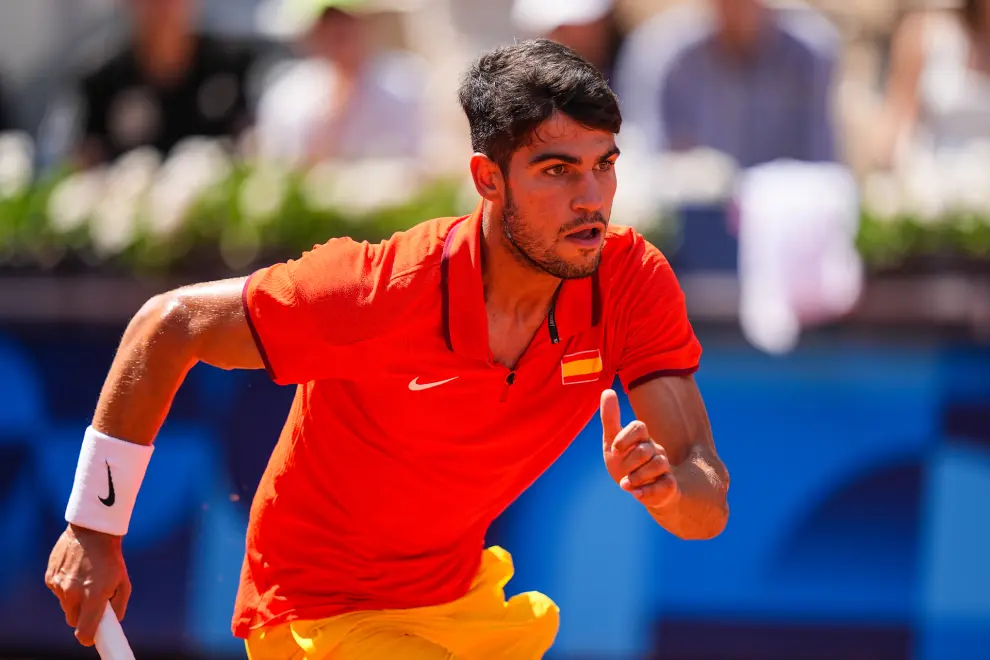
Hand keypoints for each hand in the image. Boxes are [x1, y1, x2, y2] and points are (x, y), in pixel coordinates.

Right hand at [45, 524, 130, 645]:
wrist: (93, 531)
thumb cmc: (112, 558)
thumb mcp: (123, 581)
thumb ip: (119, 605)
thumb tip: (113, 621)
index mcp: (93, 596)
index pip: (84, 632)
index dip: (89, 637)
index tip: (93, 636)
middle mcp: (73, 593)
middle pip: (73, 620)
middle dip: (83, 616)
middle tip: (93, 603)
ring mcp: (59, 585)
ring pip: (65, 605)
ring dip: (75, 599)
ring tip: (87, 580)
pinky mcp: (50, 577)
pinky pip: (58, 591)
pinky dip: (66, 587)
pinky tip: (76, 572)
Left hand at [600, 388, 679, 508]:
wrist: (639, 491)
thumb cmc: (625, 462)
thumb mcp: (612, 441)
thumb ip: (610, 418)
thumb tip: (607, 390)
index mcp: (642, 438)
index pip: (639, 427)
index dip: (625, 438)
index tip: (615, 449)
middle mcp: (656, 450)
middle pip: (645, 449)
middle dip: (629, 461)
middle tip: (622, 470)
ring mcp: (664, 468)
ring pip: (657, 465)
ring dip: (636, 476)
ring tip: (625, 484)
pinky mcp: (668, 487)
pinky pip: (664, 486)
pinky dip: (647, 492)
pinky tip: (634, 494)